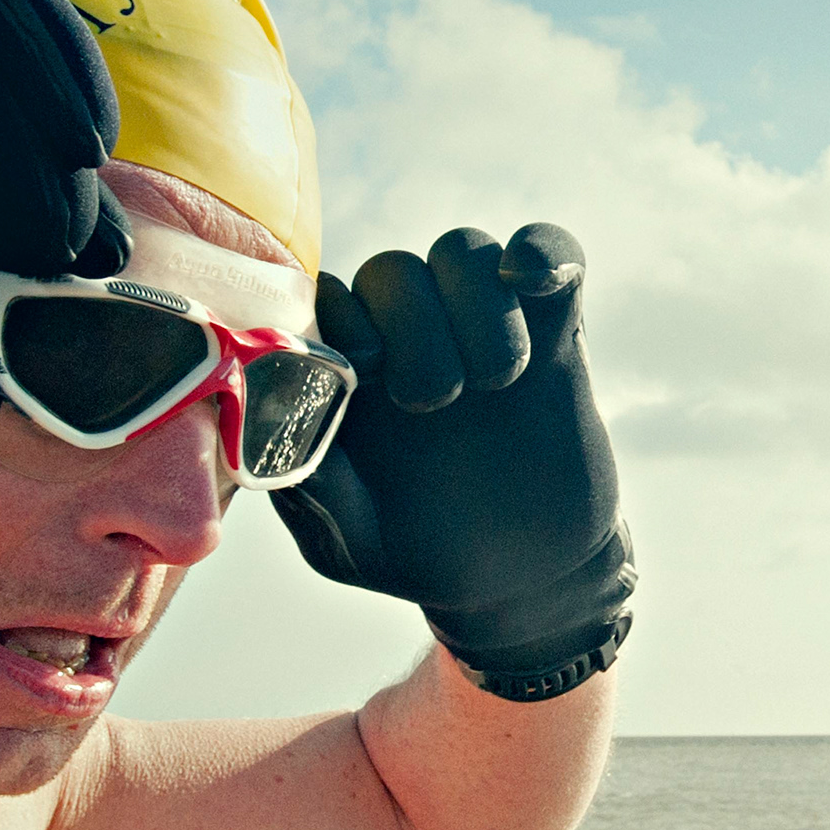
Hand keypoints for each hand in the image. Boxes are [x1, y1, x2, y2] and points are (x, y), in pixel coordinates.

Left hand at [274, 224, 635, 696]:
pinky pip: (548, 248)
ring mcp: (481, 327)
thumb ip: (310, 483)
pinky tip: (537, 283)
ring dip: (477, 305)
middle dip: (412, 327)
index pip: (326, 298)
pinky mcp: (552, 328)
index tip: (365, 376)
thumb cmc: (415, 554)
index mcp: (348, 374)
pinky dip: (545, 251)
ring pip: (465, 250)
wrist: (520, 581)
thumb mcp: (346, 542)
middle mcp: (408, 338)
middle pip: (394, 268)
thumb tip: (277, 416)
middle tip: (433, 403)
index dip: (341, 323)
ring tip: (494, 381)